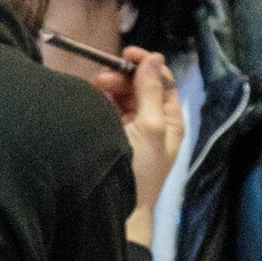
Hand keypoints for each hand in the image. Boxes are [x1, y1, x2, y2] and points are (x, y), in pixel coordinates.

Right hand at [87, 48, 184, 236]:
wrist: (120, 207)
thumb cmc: (142, 168)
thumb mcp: (152, 127)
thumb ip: (151, 92)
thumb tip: (154, 57)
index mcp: (170, 119)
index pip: (163, 82)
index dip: (148, 65)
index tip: (127, 54)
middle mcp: (152, 120)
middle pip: (140, 87)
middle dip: (123, 77)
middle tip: (103, 79)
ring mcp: (131, 128)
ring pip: (121, 96)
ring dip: (109, 87)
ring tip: (95, 89)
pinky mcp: (111, 135)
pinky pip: (107, 109)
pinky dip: (100, 100)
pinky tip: (91, 100)